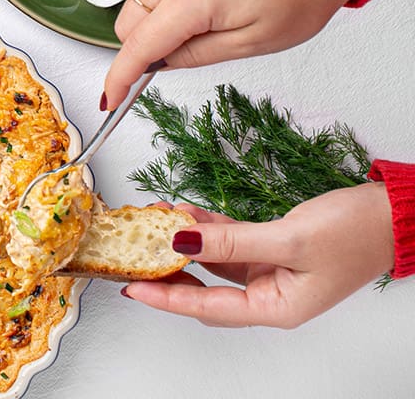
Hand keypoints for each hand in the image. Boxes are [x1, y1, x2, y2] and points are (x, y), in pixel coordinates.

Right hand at [102, 0, 360, 107]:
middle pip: (128, 25)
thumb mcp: (251, 43)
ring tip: (203, 38)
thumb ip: (195, 56)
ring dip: (153, 31)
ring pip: (138, 8)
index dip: (119, 77)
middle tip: (181, 63)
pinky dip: (164, 14)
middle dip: (140, 51)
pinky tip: (202, 20)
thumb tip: (157, 64)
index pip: (137, 45)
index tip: (109, 101)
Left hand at [123, 183, 393, 327]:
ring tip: (152, 220)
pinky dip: (206, 228)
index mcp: (277, 308)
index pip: (208, 306)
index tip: (132, 286)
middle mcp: (270, 295)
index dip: (167, 296)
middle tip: (133, 254)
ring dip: (184, 241)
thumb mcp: (287, 238)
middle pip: (205, 288)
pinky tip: (182, 212)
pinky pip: (228, 241)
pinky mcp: (272, 249)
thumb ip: (230, 242)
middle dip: (168, 269)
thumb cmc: (357, 233)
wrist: (394, 214)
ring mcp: (270, 271)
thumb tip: (181, 241)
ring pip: (213, 261)